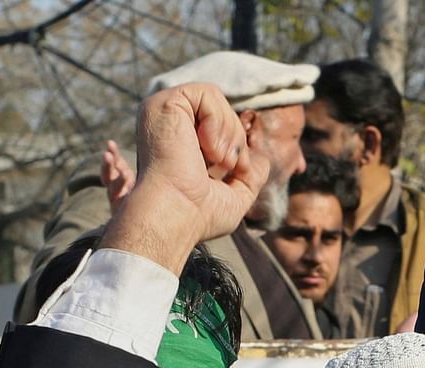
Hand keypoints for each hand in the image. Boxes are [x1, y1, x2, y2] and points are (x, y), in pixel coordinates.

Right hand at [102, 83, 268, 272]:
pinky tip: (208, 150)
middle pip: (220, 108)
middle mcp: (166, 121)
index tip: (235, 170)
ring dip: (229, 133)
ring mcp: (162, 110)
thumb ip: (250, 173)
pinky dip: (218, 122)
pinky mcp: (164, 103)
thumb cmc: (198, 215)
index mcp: (177, 138)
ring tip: (217, 161)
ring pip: (215, 98)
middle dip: (236, 139)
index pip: (218, 122)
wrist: (175, 218)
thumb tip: (261, 158)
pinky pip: (207, 93)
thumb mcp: (234, 194)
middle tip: (227, 166)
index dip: (236, 143)